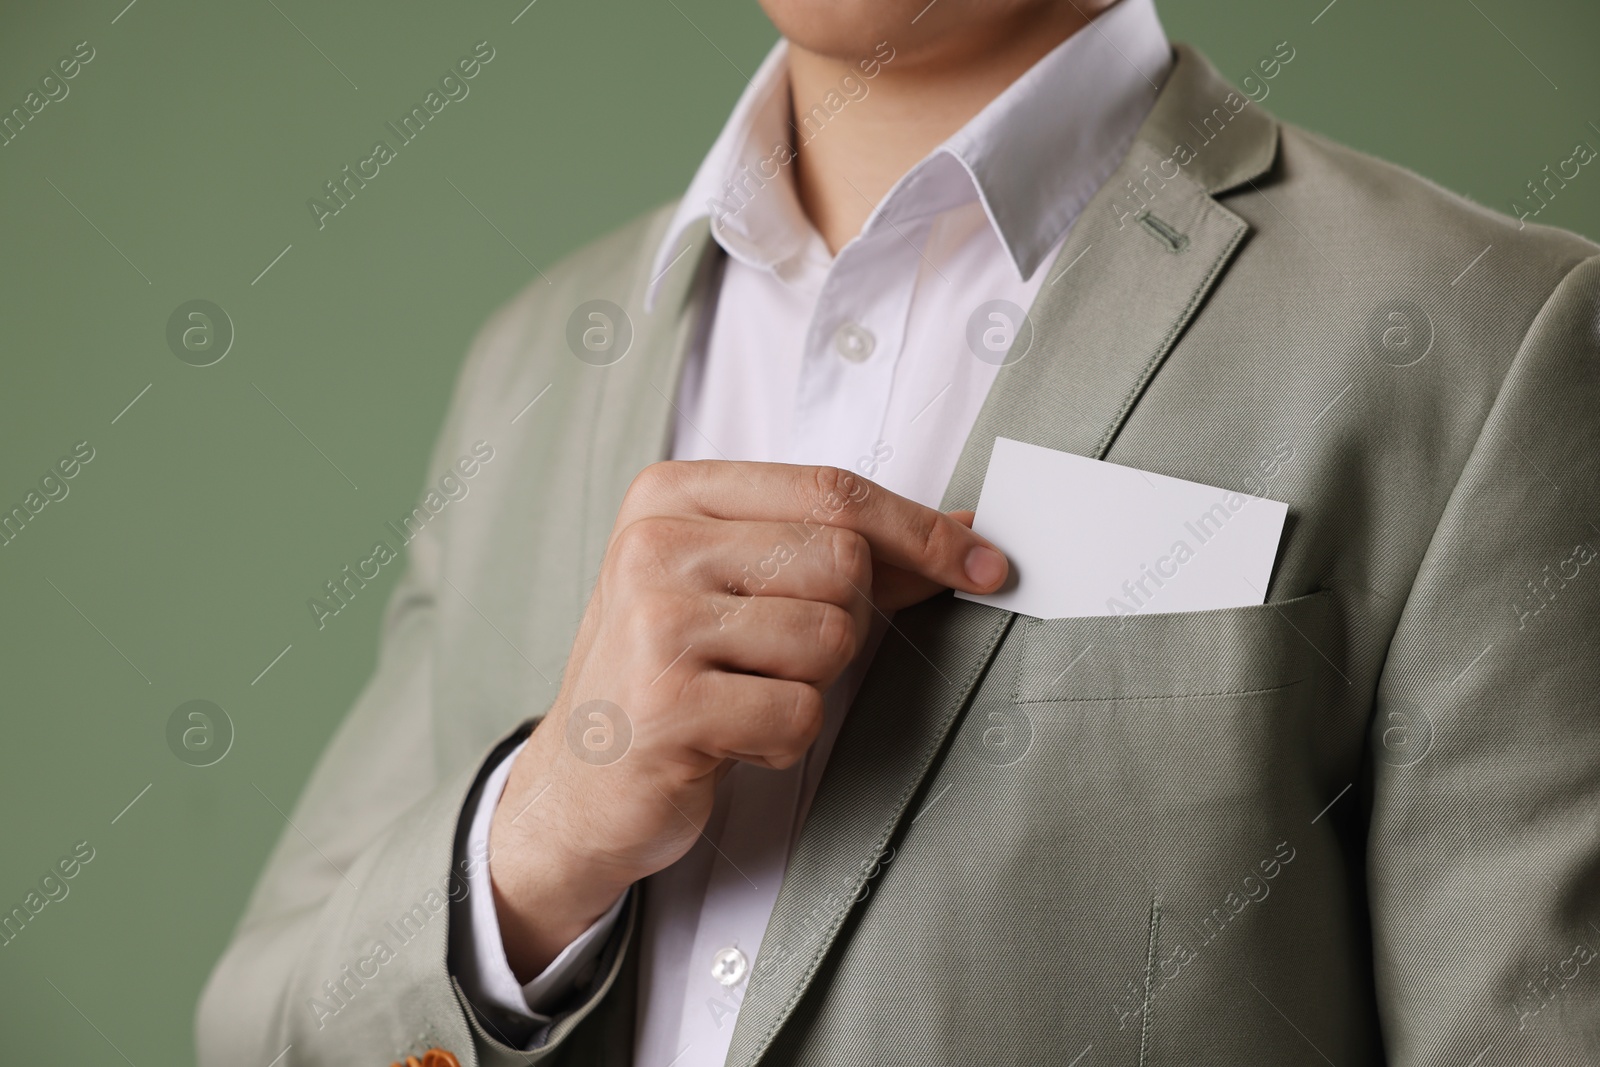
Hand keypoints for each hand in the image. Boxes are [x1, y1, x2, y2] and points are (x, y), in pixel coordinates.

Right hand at [488, 461, 1006, 977]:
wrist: (577, 782)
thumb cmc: (672, 673)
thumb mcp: (735, 586)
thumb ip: (838, 549)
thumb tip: (964, 530)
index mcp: (672, 494)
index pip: (830, 490)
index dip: (921, 529)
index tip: (987, 562)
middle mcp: (656, 545)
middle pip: (842, 563)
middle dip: (839, 624)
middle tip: (772, 657)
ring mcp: (656, 624)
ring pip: (830, 639)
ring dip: (808, 685)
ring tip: (741, 694)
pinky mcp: (668, 706)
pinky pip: (799, 715)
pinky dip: (781, 740)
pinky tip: (726, 738)